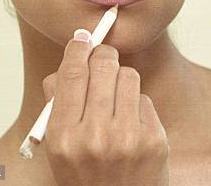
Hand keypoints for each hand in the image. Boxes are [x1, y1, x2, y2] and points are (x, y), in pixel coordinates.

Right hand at [41, 29, 168, 185]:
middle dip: (103, 55)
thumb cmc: (87, 175)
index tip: (81, 38)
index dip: (77, 49)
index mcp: (63, 137)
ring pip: (128, 76)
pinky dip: (137, 105)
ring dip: (121, 79)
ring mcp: (128, 138)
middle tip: (103, 56)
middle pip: (103, 66)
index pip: (71, 75)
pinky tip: (131, 124)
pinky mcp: (154, 140)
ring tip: (116, 98)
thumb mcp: (58, 148)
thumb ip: (56, 105)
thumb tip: (68, 61)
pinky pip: (145, 99)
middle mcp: (95, 137)